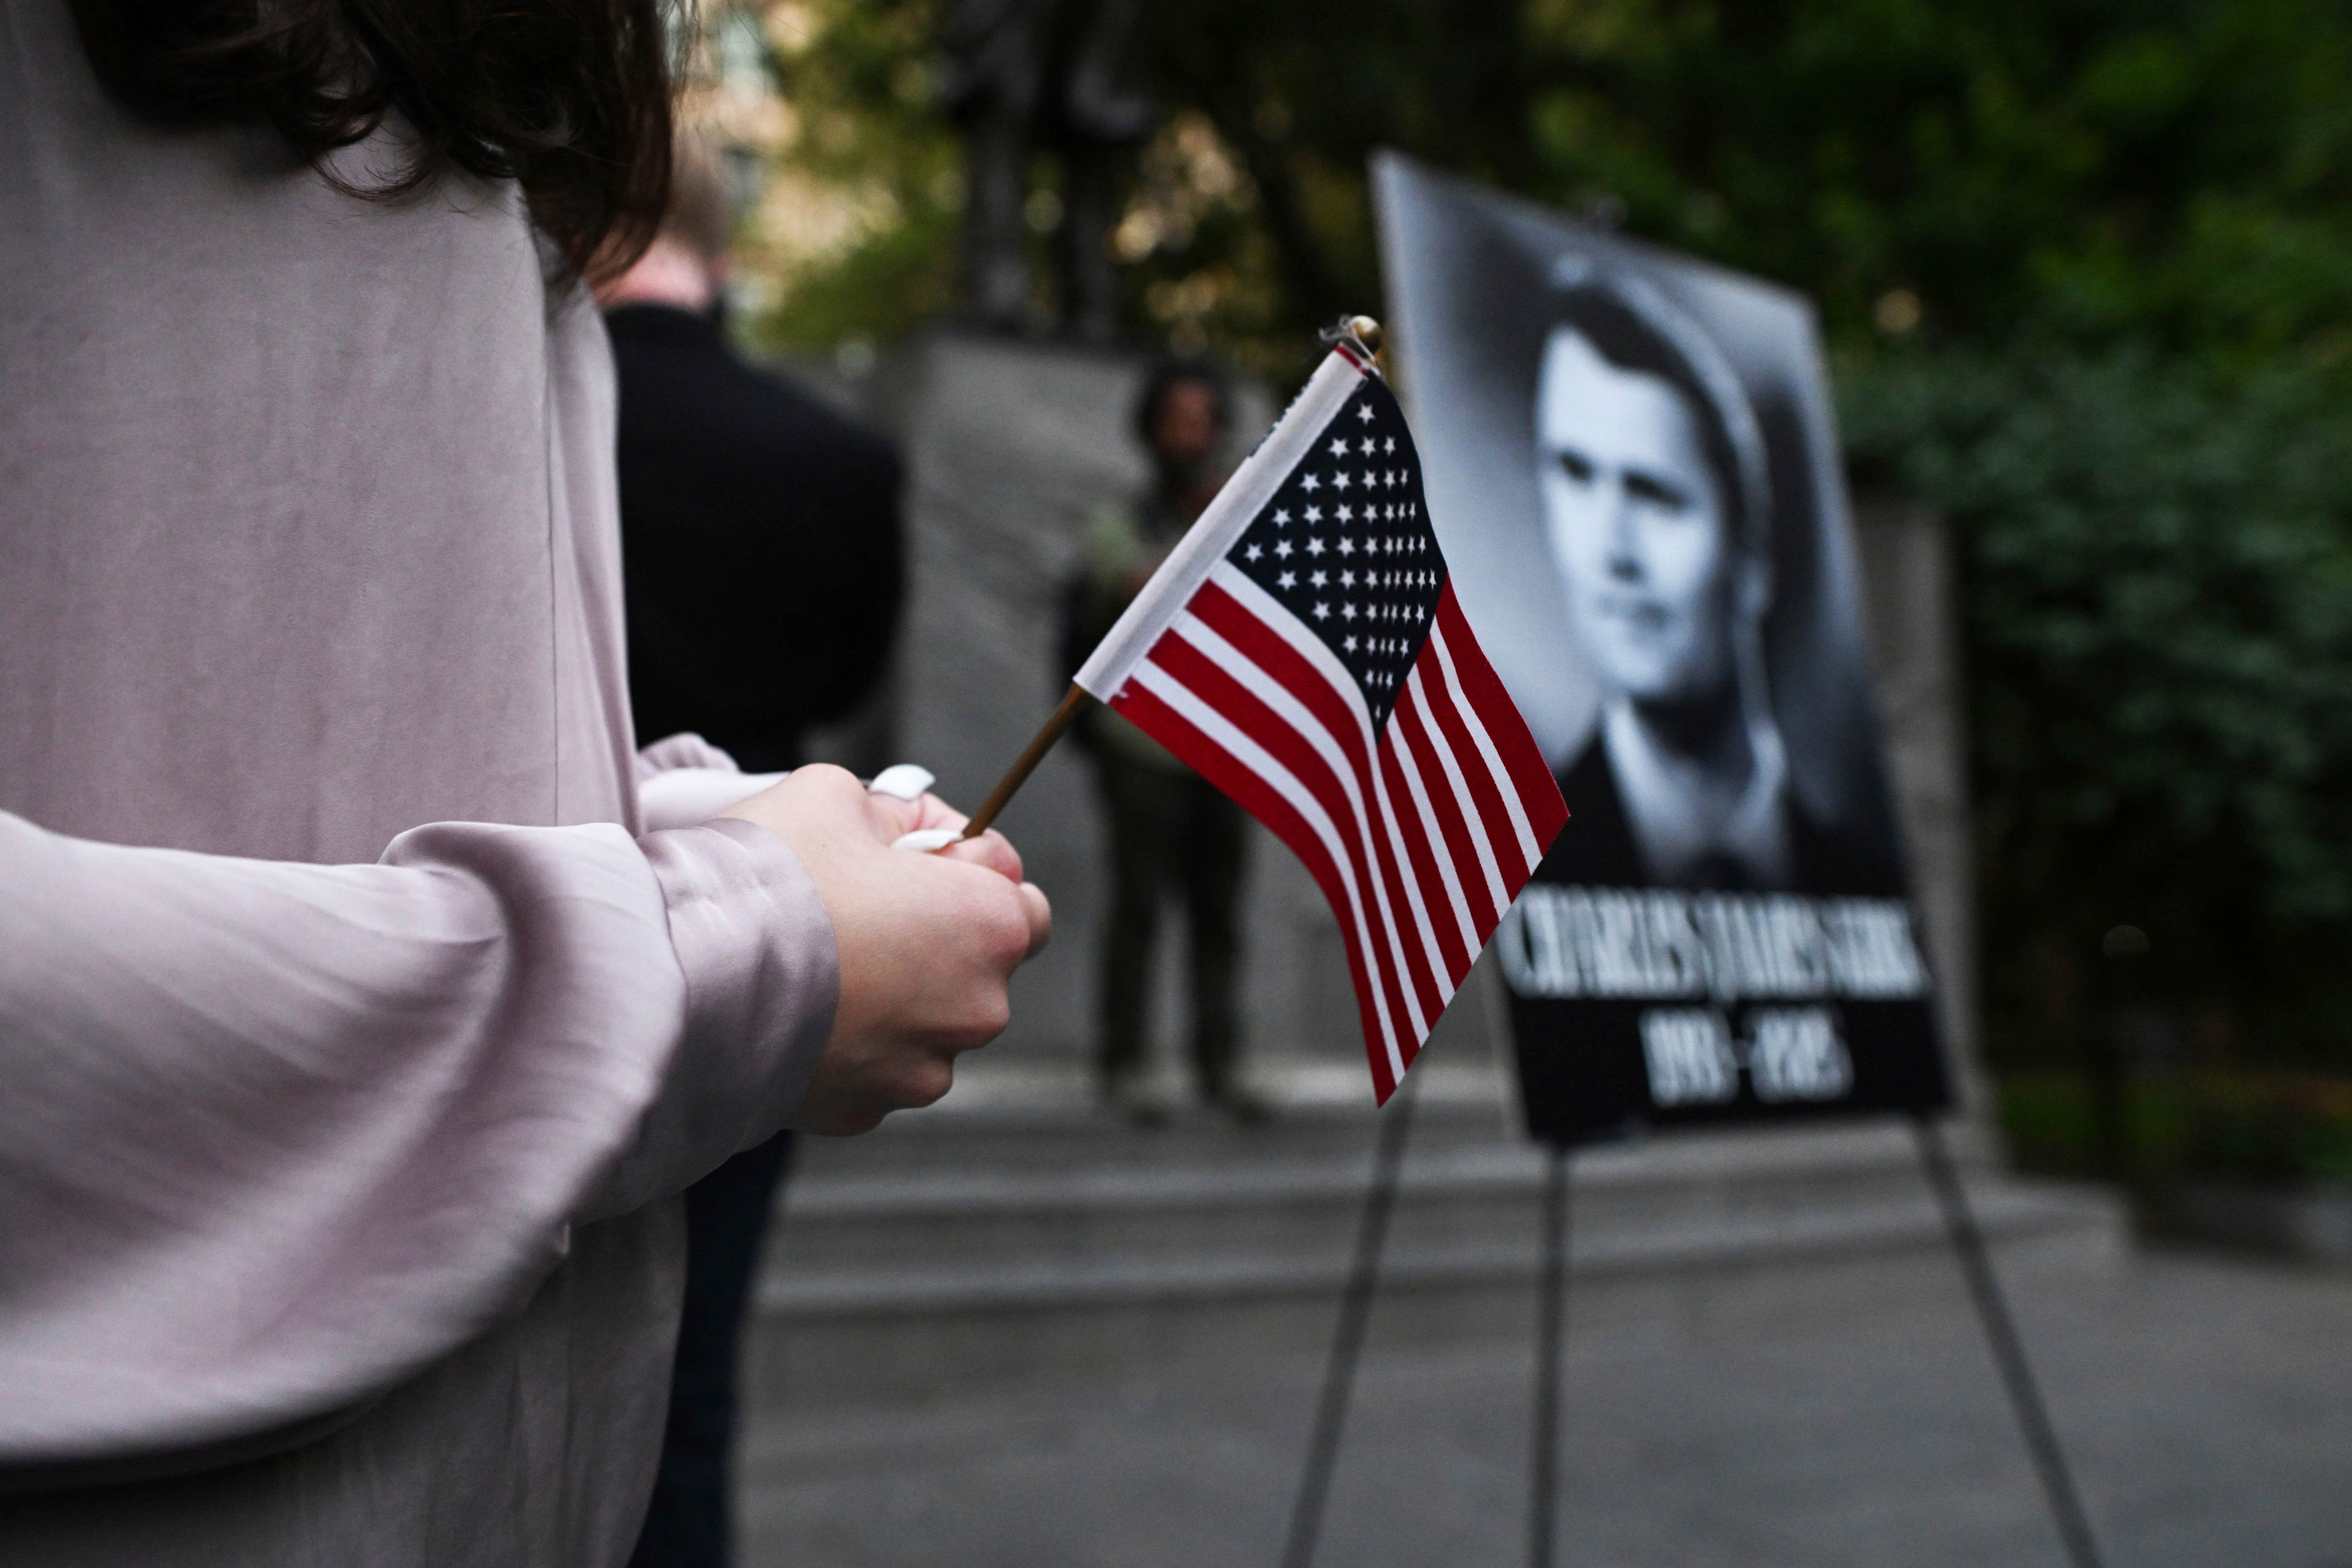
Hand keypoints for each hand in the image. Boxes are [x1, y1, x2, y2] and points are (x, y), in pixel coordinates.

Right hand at [719, 766, 1050, 1133]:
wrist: (683, 976)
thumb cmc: (768, 877)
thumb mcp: (836, 796)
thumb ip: (895, 815)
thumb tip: (908, 837)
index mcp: (990, 928)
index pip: (1025, 906)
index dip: (971, 877)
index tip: (916, 865)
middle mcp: (975, 1010)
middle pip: (972, 968)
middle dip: (927, 938)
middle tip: (854, 906)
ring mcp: (919, 1071)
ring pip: (920, 1023)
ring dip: (887, 995)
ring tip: (813, 960)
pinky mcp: (862, 1111)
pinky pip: (870, 1068)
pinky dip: (843, 1042)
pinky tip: (792, 1008)